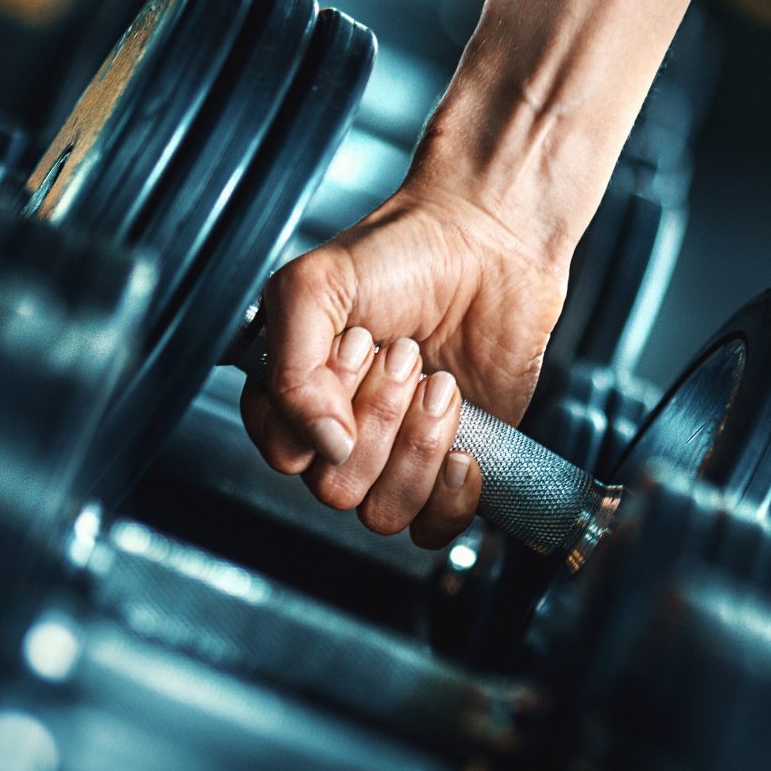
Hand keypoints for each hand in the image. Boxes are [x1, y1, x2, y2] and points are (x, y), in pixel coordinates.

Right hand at [240, 182, 569, 548]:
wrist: (488, 242)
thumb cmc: (401, 253)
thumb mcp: (315, 286)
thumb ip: (290, 367)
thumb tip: (323, 444)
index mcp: (294, 393)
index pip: (282, 451)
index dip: (320, 412)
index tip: (353, 348)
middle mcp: (340, 430)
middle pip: (335, 486)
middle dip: (379, 417)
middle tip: (404, 354)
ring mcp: (395, 453)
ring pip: (384, 511)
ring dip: (418, 446)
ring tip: (439, 383)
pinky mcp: (449, 466)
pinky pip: (434, 528)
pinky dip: (450, 496)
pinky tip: (463, 445)